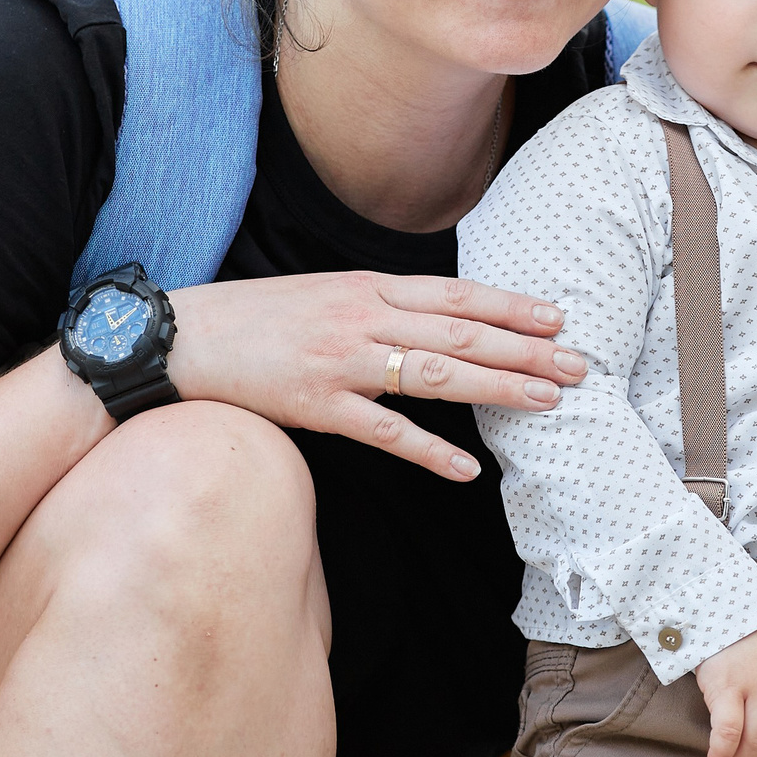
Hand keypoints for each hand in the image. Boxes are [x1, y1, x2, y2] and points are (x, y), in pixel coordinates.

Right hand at [163, 273, 585, 481]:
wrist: (176, 338)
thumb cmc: (250, 321)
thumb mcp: (319, 296)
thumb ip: (373, 306)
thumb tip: (426, 319)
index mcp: (365, 287)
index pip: (455, 293)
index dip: (510, 305)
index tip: (557, 317)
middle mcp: (362, 317)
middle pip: (461, 331)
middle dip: (526, 349)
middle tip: (580, 364)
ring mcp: (341, 361)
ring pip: (437, 372)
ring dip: (498, 387)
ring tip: (548, 402)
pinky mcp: (317, 405)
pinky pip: (385, 432)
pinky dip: (430, 451)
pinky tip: (468, 469)